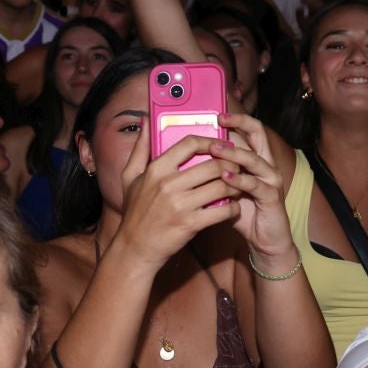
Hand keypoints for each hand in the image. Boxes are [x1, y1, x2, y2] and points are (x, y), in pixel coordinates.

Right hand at [111, 129, 240, 270]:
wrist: (134, 248)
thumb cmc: (134, 211)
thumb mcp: (129, 177)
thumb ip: (140, 147)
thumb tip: (147, 119)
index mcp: (156, 169)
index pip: (189, 143)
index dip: (210, 141)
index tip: (221, 144)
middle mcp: (168, 184)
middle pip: (212, 165)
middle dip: (230, 164)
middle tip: (237, 166)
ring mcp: (180, 205)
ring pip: (221, 187)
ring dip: (235, 185)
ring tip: (238, 185)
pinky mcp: (190, 224)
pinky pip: (222, 211)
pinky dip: (232, 208)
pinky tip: (233, 207)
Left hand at [210, 113, 296, 265]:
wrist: (263, 240)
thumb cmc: (243, 213)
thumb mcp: (225, 189)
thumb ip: (212, 173)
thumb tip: (186, 160)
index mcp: (255, 158)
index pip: (248, 130)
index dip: (234, 120)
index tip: (215, 114)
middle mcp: (266, 163)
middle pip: (258, 134)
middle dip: (239, 124)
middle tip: (219, 120)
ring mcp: (271, 179)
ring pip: (254, 158)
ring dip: (234, 152)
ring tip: (215, 149)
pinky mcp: (272, 196)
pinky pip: (255, 184)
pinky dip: (240, 180)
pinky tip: (225, 178)